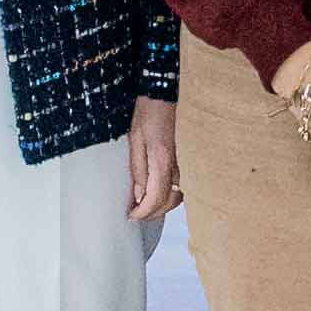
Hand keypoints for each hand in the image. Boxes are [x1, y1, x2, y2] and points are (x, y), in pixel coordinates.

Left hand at [125, 95, 181, 224]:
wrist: (163, 95)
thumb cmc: (147, 113)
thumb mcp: (135, 140)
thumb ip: (138, 170)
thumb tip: (138, 196)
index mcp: (163, 161)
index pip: (156, 198)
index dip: (143, 212)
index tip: (130, 216)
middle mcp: (176, 165)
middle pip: (169, 202)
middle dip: (151, 213)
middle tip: (133, 214)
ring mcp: (181, 164)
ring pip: (176, 197)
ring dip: (160, 206)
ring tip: (141, 206)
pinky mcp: (180, 161)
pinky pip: (176, 186)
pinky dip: (166, 197)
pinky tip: (152, 194)